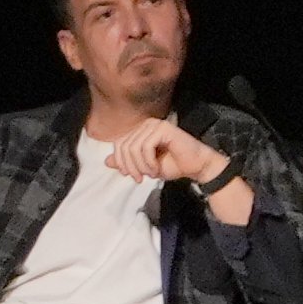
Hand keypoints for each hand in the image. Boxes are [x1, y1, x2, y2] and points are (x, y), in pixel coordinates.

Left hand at [100, 117, 250, 222]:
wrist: (196, 167)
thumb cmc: (173, 165)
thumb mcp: (144, 166)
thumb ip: (126, 162)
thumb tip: (106, 161)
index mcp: (140, 131)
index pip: (119, 144)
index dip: (121, 162)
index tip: (131, 176)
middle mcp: (146, 124)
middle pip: (124, 146)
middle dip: (129, 166)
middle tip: (139, 178)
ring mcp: (155, 125)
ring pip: (133, 147)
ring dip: (140, 166)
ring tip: (151, 174)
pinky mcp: (164, 128)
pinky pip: (146, 147)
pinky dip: (148, 162)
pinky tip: (156, 169)